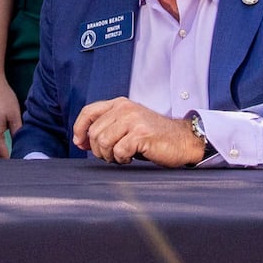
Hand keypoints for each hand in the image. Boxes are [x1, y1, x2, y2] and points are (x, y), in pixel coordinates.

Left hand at [73, 98, 206, 165]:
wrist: (182, 140)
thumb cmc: (154, 136)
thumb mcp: (128, 124)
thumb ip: (107, 127)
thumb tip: (81, 141)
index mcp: (120, 103)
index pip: (88, 112)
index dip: (79, 129)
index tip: (80, 144)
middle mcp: (125, 108)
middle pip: (94, 132)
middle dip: (99, 150)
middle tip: (112, 155)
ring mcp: (133, 120)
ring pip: (103, 142)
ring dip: (110, 156)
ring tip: (122, 156)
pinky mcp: (141, 134)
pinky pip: (119, 151)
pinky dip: (122, 159)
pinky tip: (132, 156)